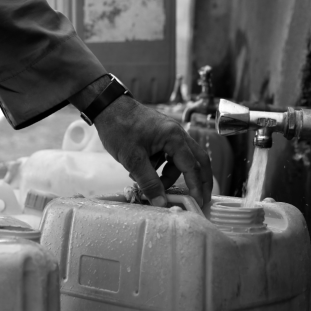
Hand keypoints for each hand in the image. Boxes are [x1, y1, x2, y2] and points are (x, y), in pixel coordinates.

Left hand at [94, 96, 212, 206]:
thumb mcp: (133, 159)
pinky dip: (164, 167)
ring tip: (154, 185)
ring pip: (183, 160)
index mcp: (174, 137)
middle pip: (199, 160)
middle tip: (202, 199)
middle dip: (201, 181)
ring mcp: (171, 134)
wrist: (108, 107)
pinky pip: (171, 155)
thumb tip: (160, 202)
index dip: (196, 186)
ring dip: (172, 175)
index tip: (198, 202)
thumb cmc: (120, 128)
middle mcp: (178, 134)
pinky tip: (146, 172)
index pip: (192, 166)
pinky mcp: (163, 136)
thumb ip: (148, 182)